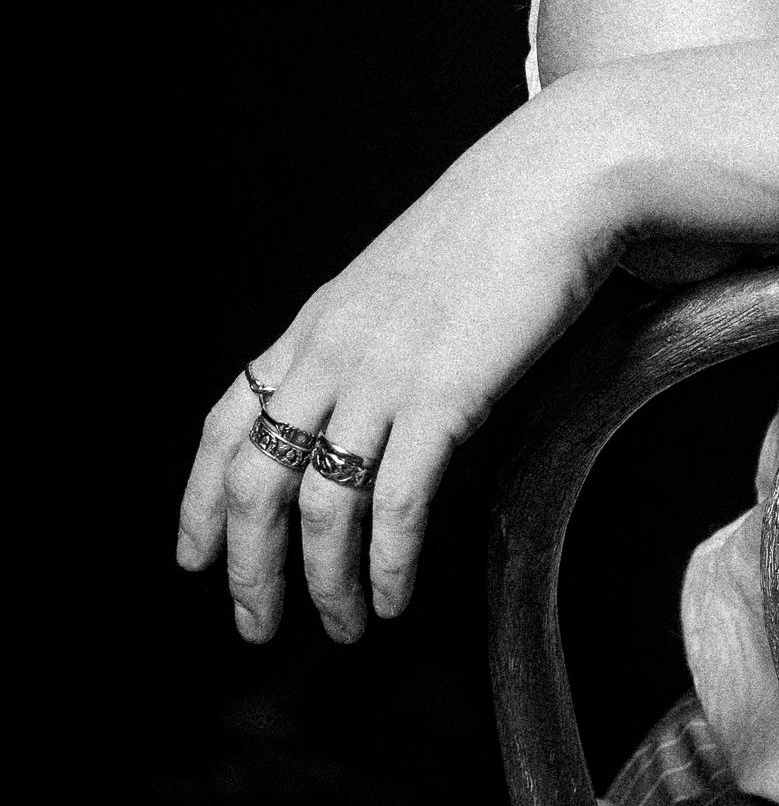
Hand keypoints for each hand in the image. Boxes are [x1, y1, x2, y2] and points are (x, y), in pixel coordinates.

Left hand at [177, 90, 627, 646]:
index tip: (193, 556)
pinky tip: (396, 595)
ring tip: (347, 624)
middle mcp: (333, 352)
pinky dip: (389, 561)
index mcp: (318, 323)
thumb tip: (377, 397)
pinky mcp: (444, 395)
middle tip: (256, 625)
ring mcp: (384, 374)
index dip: (198, 498)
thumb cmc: (503, 223)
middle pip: (254, 478)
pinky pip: (397, 501)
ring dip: (326, 580)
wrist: (558, 180)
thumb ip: (380, 334)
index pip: (225, 421)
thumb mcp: (409, 276)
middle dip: (247, 566)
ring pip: (321, 503)